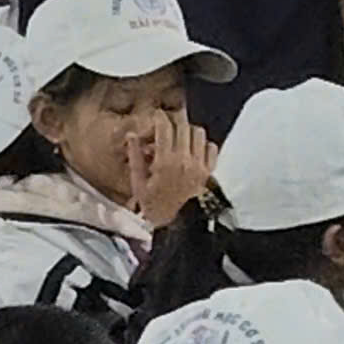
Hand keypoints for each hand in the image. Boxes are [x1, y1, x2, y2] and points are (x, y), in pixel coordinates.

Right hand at [127, 112, 217, 228]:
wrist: (177, 227)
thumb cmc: (155, 207)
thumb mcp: (138, 184)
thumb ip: (136, 157)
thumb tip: (132, 136)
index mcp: (166, 162)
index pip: (165, 127)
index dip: (160, 117)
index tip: (157, 115)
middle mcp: (185, 160)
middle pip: (183, 125)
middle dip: (174, 120)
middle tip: (167, 123)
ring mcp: (200, 165)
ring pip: (198, 133)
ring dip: (188, 130)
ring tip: (180, 137)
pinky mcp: (209, 172)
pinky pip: (211, 147)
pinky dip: (203, 144)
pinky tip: (194, 149)